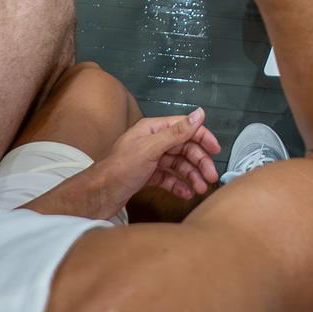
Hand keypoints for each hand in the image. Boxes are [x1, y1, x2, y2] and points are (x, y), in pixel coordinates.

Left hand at [79, 109, 221, 214]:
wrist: (97, 197)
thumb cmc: (118, 170)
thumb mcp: (150, 149)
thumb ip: (176, 132)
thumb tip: (198, 114)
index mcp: (152, 130)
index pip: (184, 127)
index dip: (202, 137)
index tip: (215, 150)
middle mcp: (152, 142)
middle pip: (183, 147)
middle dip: (198, 162)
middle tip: (210, 177)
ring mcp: (149, 159)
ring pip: (178, 164)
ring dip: (191, 175)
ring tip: (200, 188)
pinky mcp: (146, 176)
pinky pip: (169, 177)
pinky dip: (179, 185)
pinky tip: (186, 193)